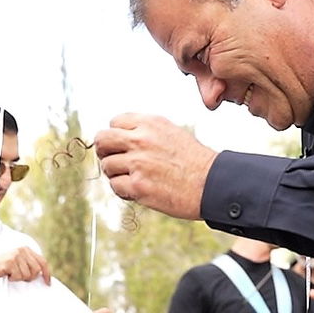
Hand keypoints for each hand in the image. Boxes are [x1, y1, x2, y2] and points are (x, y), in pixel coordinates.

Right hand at [0, 248, 50, 284]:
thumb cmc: (4, 269)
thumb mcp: (19, 264)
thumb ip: (30, 265)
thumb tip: (43, 275)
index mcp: (27, 249)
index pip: (43, 261)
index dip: (47, 273)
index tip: (48, 283)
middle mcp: (22, 250)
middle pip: (37, 270)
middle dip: (29, 277)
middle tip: (19, 276)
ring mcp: (16, 255)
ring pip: (27, 275)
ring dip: (19, 278)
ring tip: (11, 274)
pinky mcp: (10, 262)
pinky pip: (18, 276)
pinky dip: (13, 279)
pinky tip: (6, 274)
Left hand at [94, 114, 216, 220]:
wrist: (212, 184)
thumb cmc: (195, 162)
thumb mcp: (171, 133)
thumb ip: (146, 132)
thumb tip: (121, 138)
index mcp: (150, 123)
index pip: (114, 122)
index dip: (116, 136)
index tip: (122, 146)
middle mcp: (141, 139)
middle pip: (102, 139)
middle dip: (105, 151)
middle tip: (114, 160)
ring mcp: (138, 163)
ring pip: (107, 165)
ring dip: (116, 174)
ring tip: (134, 178)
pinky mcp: (138, 185)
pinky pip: (115, 186)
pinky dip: (124, 190)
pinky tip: (139, 190)